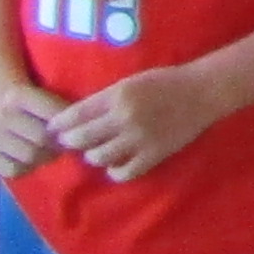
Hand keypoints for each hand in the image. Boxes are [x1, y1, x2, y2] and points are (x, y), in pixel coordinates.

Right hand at [0, 78, 67, 183]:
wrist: (1, 110)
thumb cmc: (37, 108)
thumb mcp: (51, 99)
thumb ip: (67, 112)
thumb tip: (81, 132)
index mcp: (18, 94)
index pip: (55, 115)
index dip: (68, 126)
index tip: (73, 129)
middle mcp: (1, 113)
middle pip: (42, 138)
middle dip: (57, 144)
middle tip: (61, 144)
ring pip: (29, 156)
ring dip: (43, 157)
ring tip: (46, 151)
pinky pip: (13, 170)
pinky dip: (26, 168)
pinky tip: (28, 159)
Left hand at [51, 60, 234, 181]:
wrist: (202, 92)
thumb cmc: (165, 82)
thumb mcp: (131, 82)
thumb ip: (106, 99)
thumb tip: (80, 117)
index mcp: (117, 95)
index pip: (76, 114)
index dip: (59, 124)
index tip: (52, 129)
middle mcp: (124, 118)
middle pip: (82, 138)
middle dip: (70, 142)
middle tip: (67, 143)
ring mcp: (139, 138)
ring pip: (99, 157)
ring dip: (91, 156)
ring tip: (93, 153)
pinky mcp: (153, 154)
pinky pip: (125, 172)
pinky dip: (114, 172)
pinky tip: (113, 167)